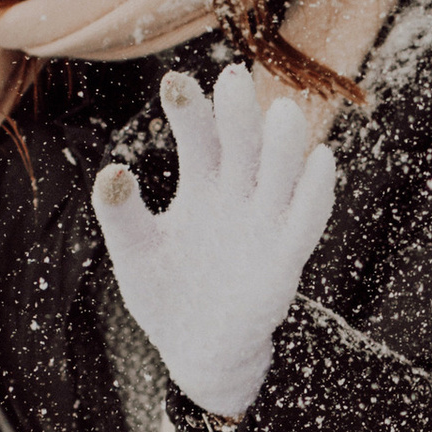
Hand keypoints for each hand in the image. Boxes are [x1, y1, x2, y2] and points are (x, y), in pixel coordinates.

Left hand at [94, 64, 336, 421]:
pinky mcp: (285, 258)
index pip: (200, 137)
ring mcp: (264, 224)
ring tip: (281, 112)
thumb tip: (111, 172)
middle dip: (238, 114)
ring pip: (280, 174)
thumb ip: (122, 215)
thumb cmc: (167, 295)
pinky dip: (315, 192)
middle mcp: (237, 194)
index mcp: (202, 185)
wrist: (199, 352)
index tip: (174, 82)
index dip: (191, 109)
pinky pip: (306, 220)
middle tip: (232, 79)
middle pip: (242, 145)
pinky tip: (320, 160)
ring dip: (283, 145)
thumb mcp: (135, 253)